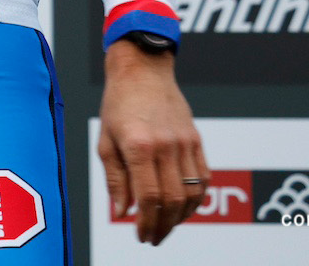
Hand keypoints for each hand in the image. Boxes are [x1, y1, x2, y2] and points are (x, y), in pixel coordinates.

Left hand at [97, 40, 206, 245]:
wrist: (142, 70)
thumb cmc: (118, 104)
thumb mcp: (105, 140)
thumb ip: (115, 178)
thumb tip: (123, 211)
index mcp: (138, 145)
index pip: (148, 197)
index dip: (147, 222)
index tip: (141, 235)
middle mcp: (165, 145)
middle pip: (172, 200)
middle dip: (163, 226)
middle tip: (154, 238)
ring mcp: (184, 143)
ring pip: (192, 193)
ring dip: (181, 217)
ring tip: (166, 226)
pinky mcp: (196, 140)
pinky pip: (203, 178)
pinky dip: (196, 199)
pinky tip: (183, 208)